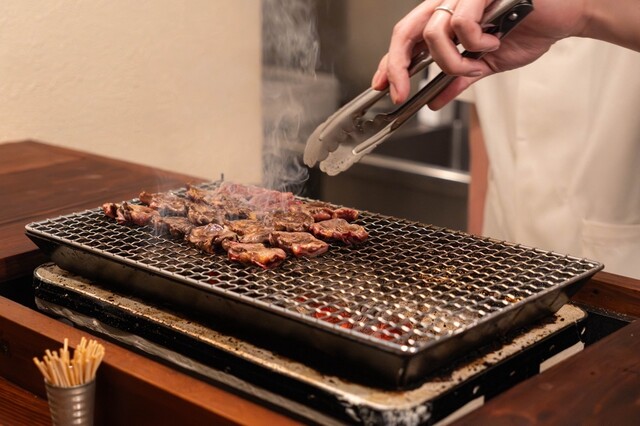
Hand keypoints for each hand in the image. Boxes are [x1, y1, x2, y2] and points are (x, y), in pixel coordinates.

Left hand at [371, 0, 586, 108]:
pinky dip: (475, 42)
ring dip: (453, 61)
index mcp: (446, 17)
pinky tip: (494, 42)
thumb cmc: (531, 29)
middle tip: (401, 93)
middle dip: (397, 66)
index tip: (382, 86)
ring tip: (478, 61)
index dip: (390, 62)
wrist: (567, 16)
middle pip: (405, 31)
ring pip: (433, 33)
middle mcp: (449, 2)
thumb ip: (458, 79)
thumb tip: (434, 101)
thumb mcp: (485, 64)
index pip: (407, 39)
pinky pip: (461, 22)